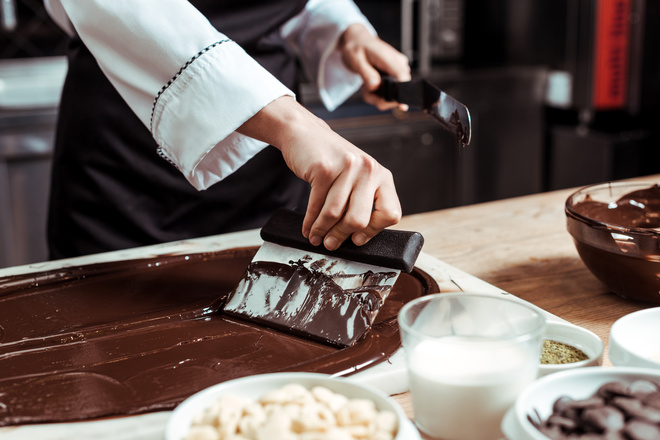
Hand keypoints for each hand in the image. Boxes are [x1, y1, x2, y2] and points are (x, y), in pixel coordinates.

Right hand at [237, 96, 401, 249]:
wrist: (305, 133)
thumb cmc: (331, 161)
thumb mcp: (356, 178)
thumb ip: (361, 201)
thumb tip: (355, 238)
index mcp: (382, 175)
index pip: (390, 213)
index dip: (374, 231)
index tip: (358, 239)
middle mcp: (368, 170)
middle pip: (359, 219)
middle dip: (341, 236)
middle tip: (331, 243)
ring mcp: (347, 168)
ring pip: (335, 214)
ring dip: (322, 231)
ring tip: (316, 238)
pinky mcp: (323, 168)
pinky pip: (316, 205)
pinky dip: (310, 222)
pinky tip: (307, 228)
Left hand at [339, 24, 410, 110]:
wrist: (358, 42)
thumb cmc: (357, 48)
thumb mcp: (355, 60)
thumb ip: (366, 74)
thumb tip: (375, 85)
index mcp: (389, 58)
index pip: (402, 76)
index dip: (404, 92)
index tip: (402, 106)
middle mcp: (398, 63)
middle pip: (398, 91)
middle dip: (379, 97)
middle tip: (365, 89)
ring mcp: (398, 70)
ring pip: (392, 95)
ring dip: (376, 96)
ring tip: (366, 84)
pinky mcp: (396, 75)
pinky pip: (389, 92)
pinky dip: (377, 93)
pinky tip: (370, 84)